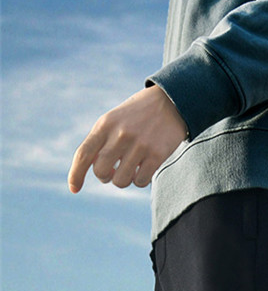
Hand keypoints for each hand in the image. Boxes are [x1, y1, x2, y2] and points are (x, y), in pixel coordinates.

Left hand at [67, 85, 187, 193]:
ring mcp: (139, 145)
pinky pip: (140, 182)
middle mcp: (120, 134)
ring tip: (131, 169)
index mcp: (105, 124)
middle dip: (105, 177)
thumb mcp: (114, 120)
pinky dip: (140, 181)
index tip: (74, 189)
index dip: (76, 174)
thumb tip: (96, 171)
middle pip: (101, 172)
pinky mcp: (156, 154)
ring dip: (124, 180)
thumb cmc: (137, 115)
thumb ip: (101, 142)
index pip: (84, 154)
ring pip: (120, 181)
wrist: (170, 102)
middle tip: (113, 171)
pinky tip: (144, 169)